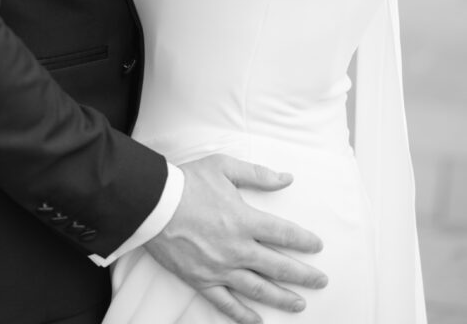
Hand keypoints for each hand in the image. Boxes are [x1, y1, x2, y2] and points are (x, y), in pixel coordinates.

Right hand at [145, 155, 327, 323]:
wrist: (153, 203)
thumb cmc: (188, 182)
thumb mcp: (224, 167)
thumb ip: (257, 174)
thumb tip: (286, 178)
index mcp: (244, 220)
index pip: (284, 234)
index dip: (304, 241)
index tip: (317, 246)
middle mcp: (237, 248)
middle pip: (278, 267)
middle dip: (303, 275)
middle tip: (321, 280)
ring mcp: (220, 268)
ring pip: (258, 289)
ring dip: (282, 298)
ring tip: (300, 304)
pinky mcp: (202, 280)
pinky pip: (226, 303)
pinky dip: (243, 314)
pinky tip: (257, 320)